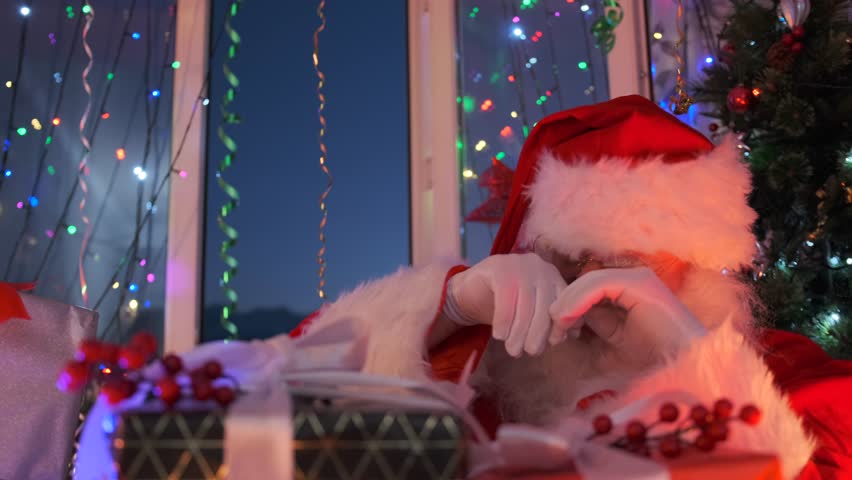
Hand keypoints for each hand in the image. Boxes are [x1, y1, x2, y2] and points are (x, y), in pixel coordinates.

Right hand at [445, 253, 566, 356]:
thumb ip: (551, 321)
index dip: (560, 325)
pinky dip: (503, 321)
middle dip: (538, 333)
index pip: (564, 303)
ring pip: (526, 304)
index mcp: (553, 276)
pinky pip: (505, 299)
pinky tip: (499, 335)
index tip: (553, 344)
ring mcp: (518, 264)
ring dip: (519, 332)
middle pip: (545, 304)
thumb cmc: (505, 307)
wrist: (469, 293)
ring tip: (513, 350)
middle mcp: (539, 266)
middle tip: (530, 352)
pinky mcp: (497, 267)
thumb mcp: (532, 315)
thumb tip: (572, 333)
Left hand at [548, 267, 705, 359]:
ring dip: (567, 304)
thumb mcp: (611, 341)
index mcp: (629, 289)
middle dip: (564, 305)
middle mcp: (633, 277)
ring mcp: (638, 277)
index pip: (587, 288)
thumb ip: (592, 323)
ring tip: (558, 328)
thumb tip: (560, 314)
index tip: (557, 332)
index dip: (567, 305)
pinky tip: (567, 320)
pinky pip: (598, 285)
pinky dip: (578, 301)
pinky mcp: (639, 282)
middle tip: (554, 333)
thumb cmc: (652, 362)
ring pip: (588, 281)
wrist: (685, 370)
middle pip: (584, 282)